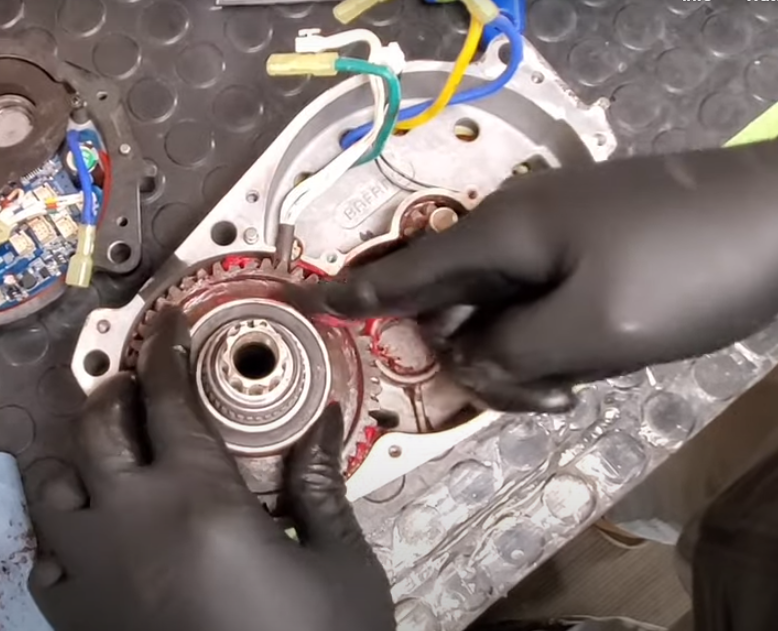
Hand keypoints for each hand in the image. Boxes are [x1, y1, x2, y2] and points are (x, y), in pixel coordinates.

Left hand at [23, 310, 393, 630]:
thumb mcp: (339, 563)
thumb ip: (319, 485)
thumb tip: (322, 421)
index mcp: (201, 502)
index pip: (172, 401)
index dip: (167, 353)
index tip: (167, 324)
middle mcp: (130, 526)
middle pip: (98, 428)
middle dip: (119, 392)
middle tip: (148, 384)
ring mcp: (91, 577)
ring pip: (52, 486)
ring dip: (81, 454)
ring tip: (116, 450)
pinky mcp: (77, 623)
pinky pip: (44, 556)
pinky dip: (63, 527)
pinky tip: (99, 531)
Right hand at [295, 141, 777, 411]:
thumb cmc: (684, 269)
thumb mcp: (594, 330)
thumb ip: (512, 354)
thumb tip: (467, 363)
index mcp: (503, 235)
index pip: (408, 270)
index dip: (357, 292)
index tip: (308, 302)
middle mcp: (515, 232)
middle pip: (458, 306)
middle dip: (483, 360)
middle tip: (543, 392)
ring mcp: (553, 242)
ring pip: (503, 315)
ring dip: (528, 359)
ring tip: (584, 378)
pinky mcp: (585, 256)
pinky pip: (540, 310)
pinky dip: (555, 344)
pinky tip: (594, 358)